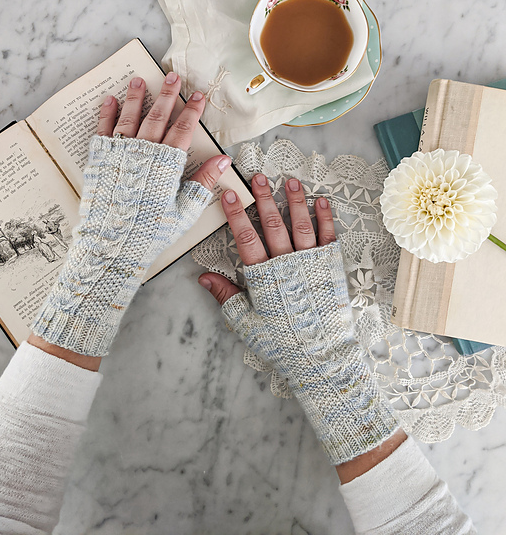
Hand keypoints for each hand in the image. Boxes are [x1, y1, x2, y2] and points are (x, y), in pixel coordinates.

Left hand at [30, 73, 230, 358]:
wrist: (112, 245)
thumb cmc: (151, 233)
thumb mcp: (184, 211)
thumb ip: (203, 182)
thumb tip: (224, 159)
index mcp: (167, 164)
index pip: (183, 130)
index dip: (192, 111)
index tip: (199, 95)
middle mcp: (144, 153)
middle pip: (158, 117)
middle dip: (167, 95)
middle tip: (173, 76)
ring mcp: (120, 154)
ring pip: (130, 118)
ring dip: (137, 97)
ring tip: (140, 79)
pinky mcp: (100, 160)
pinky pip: (103, 130)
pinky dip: (107, 114)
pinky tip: (111, 100)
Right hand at [197, 176, 399, 467]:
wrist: (320, 358)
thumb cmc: (282, 343)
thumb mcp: (247, 323)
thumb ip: (226, 297)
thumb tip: (204, 277)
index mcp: (263, 277)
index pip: (246, 238)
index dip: (236, 215)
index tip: (229, 194)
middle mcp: (287, 264)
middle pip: (273, 225)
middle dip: (264, 199)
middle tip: (259, 177)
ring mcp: (310, 264)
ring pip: (301, 225)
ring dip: (295, 201)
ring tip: (290, 181)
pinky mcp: (331, 268)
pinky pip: (328, 237)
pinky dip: (325, 218)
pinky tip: (322, 201)